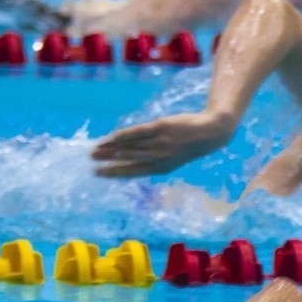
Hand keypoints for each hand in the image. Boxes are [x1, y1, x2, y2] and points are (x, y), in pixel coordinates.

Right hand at [92, 111, 234, 177]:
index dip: (114, 173)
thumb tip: (127, 157)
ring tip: (97, 148)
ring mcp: (160, 142)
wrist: (210, 133)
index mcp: (161, 168)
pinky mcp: (161, 127)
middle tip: (91, 158)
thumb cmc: (187, 146)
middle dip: (108, 159)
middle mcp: (159, 157)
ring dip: (112, 147)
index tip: (98, 173)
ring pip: (131, 146)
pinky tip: (112, 137)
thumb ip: (151, 159)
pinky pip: (138, 132)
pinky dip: (124, 135)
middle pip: (128, 158)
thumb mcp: (171, 158)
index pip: (132, 171)